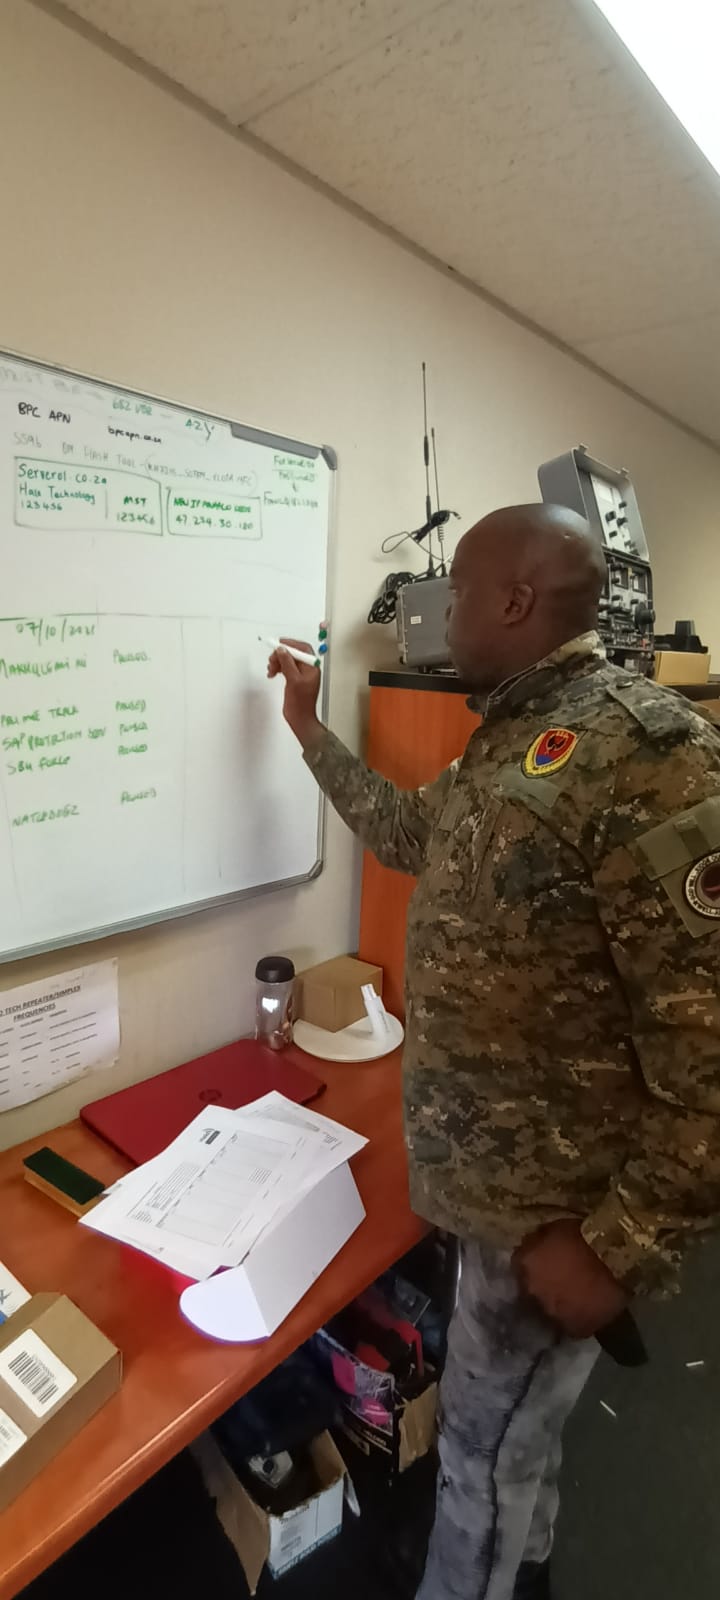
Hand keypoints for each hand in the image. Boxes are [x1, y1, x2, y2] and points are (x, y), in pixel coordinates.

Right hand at [267, 638, 323, 749]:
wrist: (300, 718)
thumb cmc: (301, 703)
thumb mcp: (294, 680)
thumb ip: (287, 663)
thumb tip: (282, 650)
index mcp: (312, 667)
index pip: (302, 648)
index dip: (291, 644)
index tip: (278, 644)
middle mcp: (307, 669)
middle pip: (293, 654)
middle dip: (281, 655)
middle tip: (272, 660)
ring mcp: (300, 675)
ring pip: (288, 661)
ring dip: (278, 662)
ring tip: (271, 669)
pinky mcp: (294, 680)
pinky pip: (285, 669)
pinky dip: (278, 668)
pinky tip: (272, 673)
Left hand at [513, 1219, 628, 1339]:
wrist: (614, 1259)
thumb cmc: (584, 1237)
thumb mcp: (554, 1229)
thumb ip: (537, 1241)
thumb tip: (530, 1247)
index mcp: (524, 1264)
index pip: (517, 1267)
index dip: (531, 1266)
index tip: (541, 1264)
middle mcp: (531, 1292)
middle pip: (529, 1293)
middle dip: (540, 1288)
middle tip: (557, 1283)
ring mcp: (551, 1313)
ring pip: (548, 1313)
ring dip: (556, 1307)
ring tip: (572, 1300)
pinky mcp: (573, 1329)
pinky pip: (570, 1327)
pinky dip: (575, 1321)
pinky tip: (585, 1313)